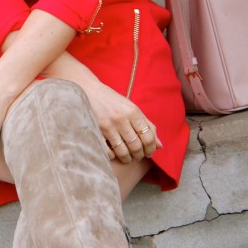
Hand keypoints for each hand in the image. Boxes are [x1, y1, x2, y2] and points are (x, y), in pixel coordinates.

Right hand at [41, 52, 161, 164]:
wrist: (87, 89)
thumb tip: (160, 146)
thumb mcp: (131, 108)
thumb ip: (147, 125)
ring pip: (123, 151)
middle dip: (139, 155)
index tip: (149, 153)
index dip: (151, 149)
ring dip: (127, 158)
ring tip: (127, 158)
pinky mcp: (95, 130)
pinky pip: (107, 152)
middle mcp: (121, 118)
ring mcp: (107, 125)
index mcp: (133, 111)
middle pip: (136, 146)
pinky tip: (114, 153)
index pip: (148, 137)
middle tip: (137, 156)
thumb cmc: (112, 101)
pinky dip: (112, 156)